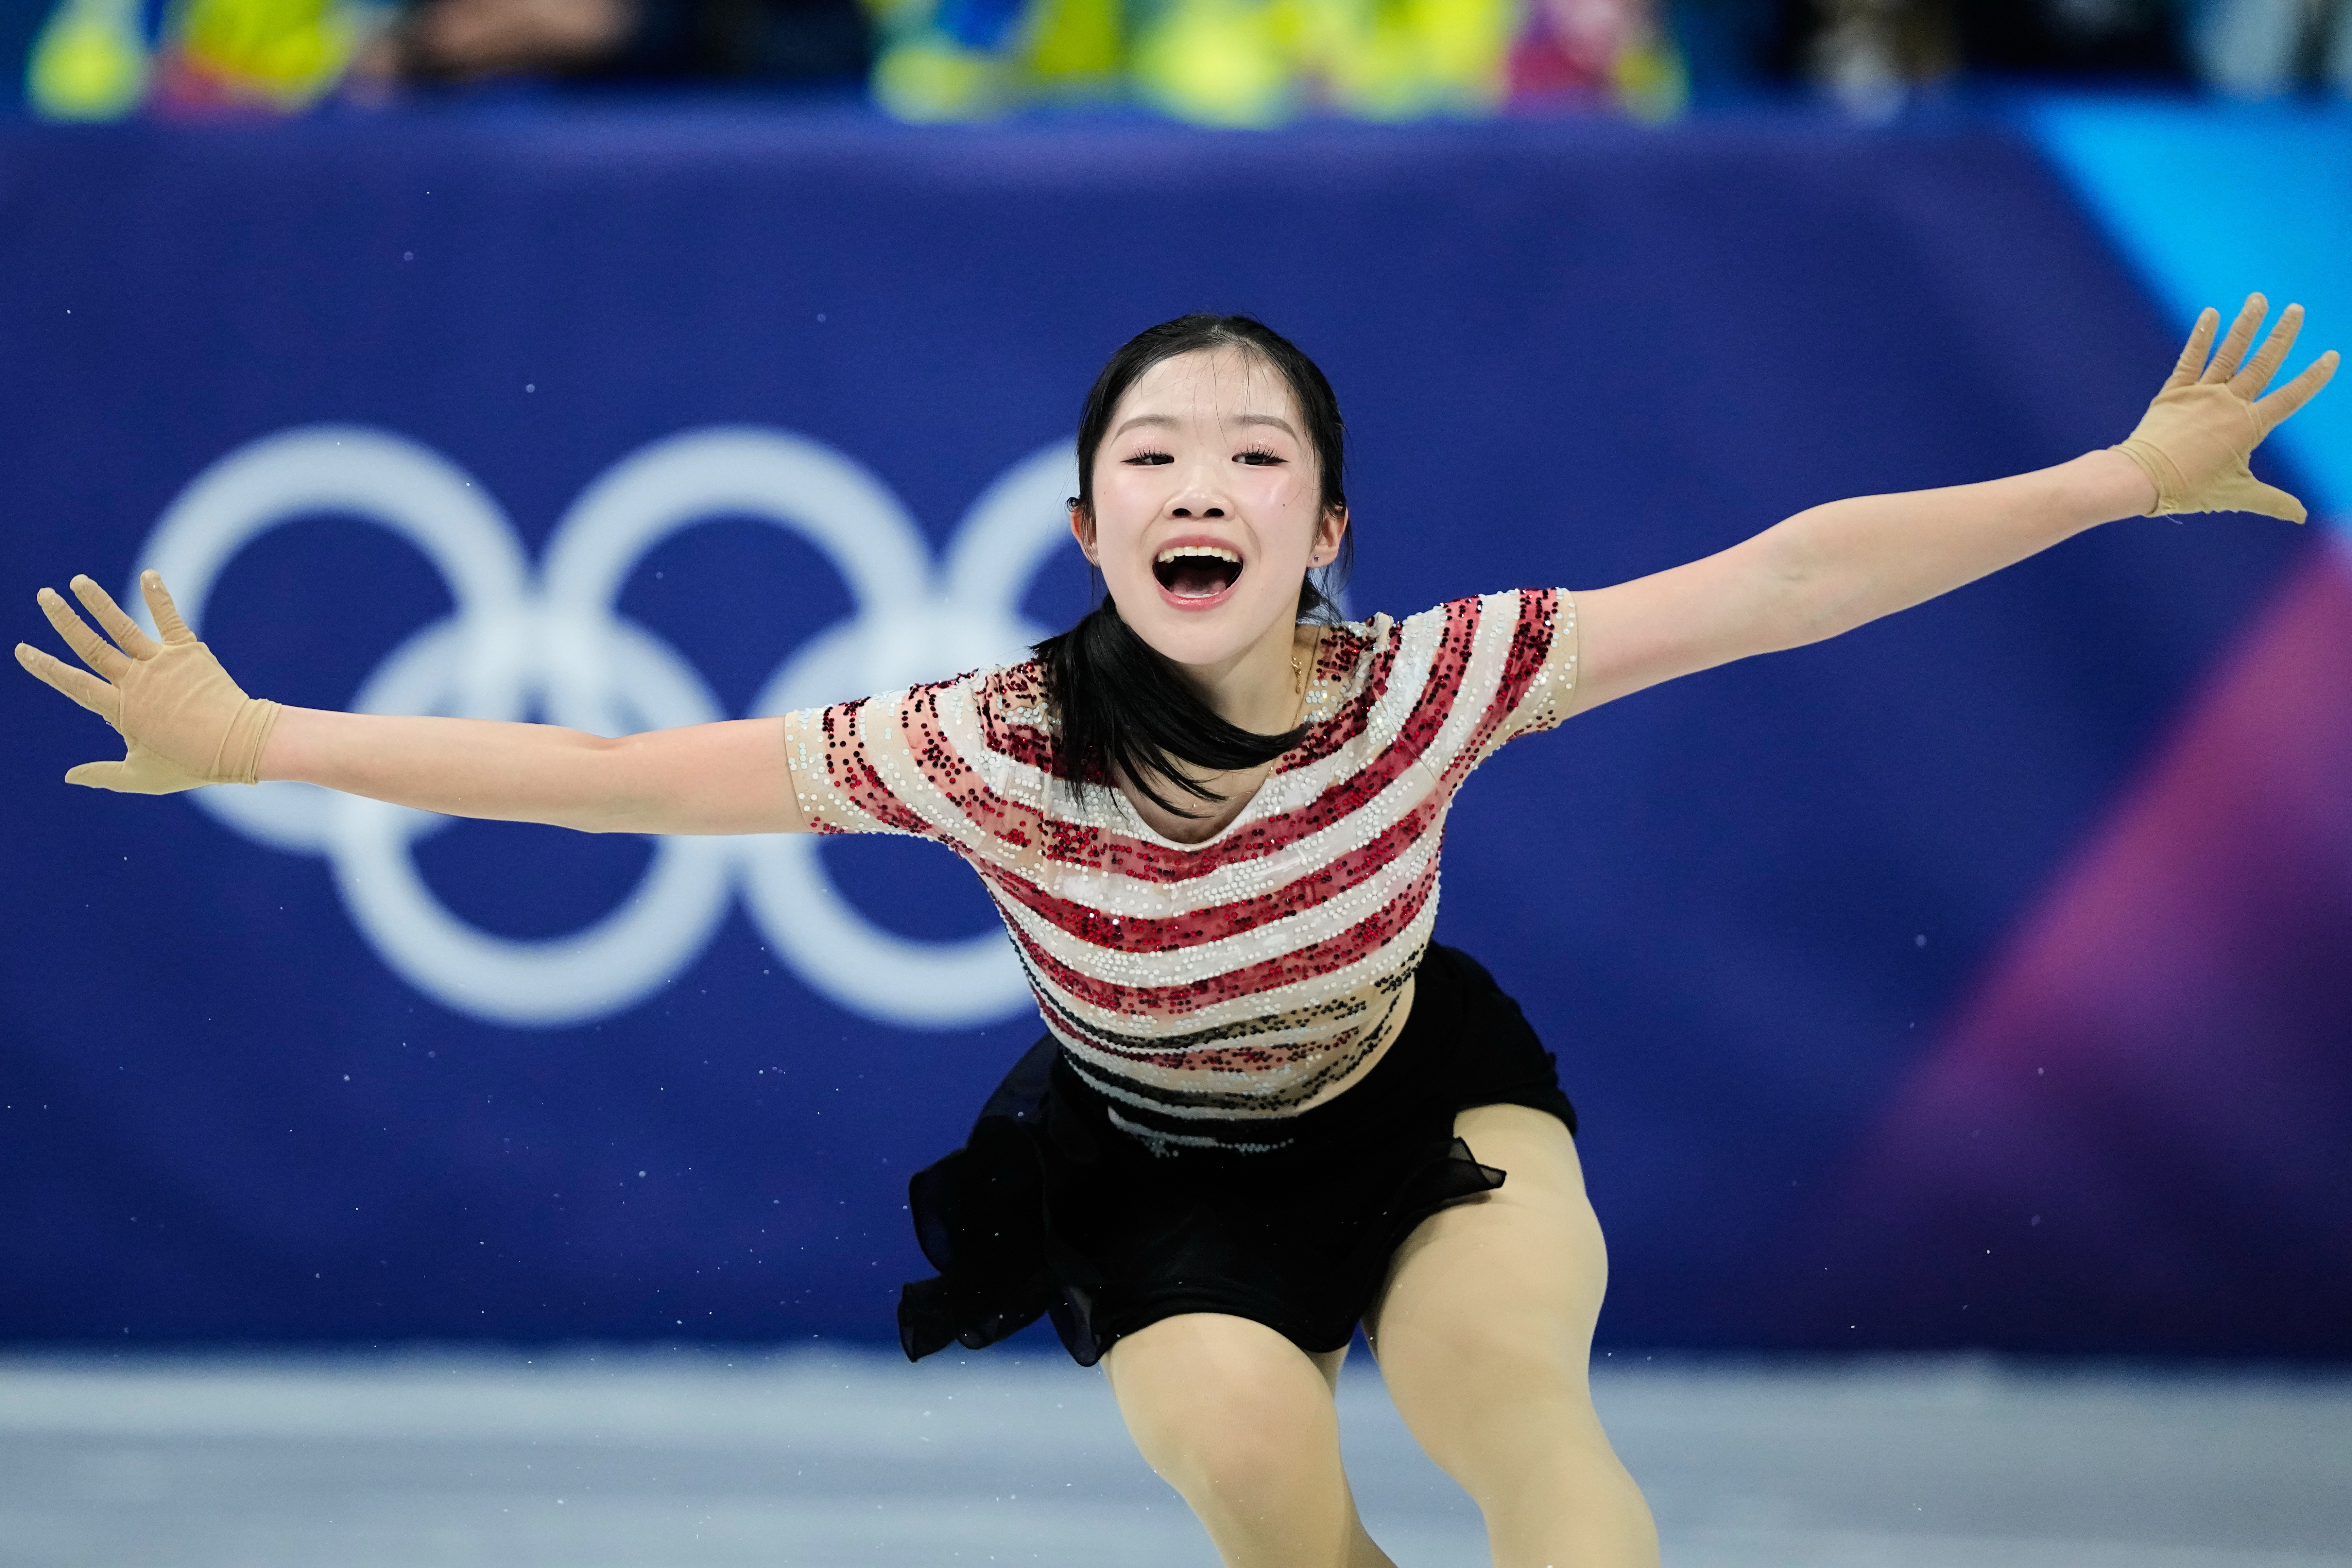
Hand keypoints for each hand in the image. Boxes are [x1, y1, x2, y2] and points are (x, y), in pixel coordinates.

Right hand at [14, 571, 280, 793]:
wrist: (240, 745)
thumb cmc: (191, 764)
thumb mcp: (142, 777)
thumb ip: (103, 774)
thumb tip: (68, 777)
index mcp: (121, 709)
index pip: (74, 683)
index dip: (46, 667)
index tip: (22, 650)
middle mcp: (136, 681)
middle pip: (91, 646)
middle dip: (65, 620)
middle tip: (44, 596)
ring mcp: (162, 664)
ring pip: (122, 628)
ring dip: (99, 602)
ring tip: (79, 581)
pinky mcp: (188, 651)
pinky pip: (170, 619)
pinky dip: (158, 596)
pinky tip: (148, 574)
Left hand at [2112, 294, 2337, 521]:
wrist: (2142, 480)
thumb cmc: (2190, 489)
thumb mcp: (2237, 495)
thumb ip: (2272, 501)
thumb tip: (2302, 516)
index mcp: (2249, 426)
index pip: (2291, 397)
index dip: (2313, 377)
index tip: (2332, 356)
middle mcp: (2228, 404)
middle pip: (2263, 364)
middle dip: (2282, 336)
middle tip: (2297, 309)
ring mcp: (2201, 395)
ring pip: (2230, 354)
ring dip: (2246, 325)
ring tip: (2259, 299)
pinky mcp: (2174, 392)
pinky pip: (2190, 359)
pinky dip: (2201, 336)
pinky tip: (2210, 314)